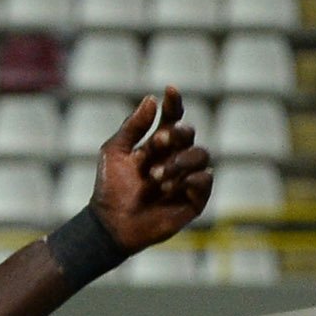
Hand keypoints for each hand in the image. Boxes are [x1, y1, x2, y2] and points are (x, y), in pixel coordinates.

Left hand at [93, 90, 214, 251]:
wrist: (111, 224)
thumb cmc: (110, 189)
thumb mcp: (114, 151)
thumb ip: (133, 126)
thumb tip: (151, 99)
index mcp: (158, 144)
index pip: (172, 117)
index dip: (174, 103)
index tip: (169, 91)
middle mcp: (175, 157)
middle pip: (188, 133)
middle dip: (175, 133)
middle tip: (157, 142)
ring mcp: (186, 178)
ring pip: (201, 154)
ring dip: (181, 160)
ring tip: (156, 176)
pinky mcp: (194, 200)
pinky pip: (206, 180)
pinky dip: (192, 178)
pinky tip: (172, 185)